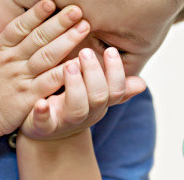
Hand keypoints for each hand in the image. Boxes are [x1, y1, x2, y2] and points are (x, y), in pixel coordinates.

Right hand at [0, 0, 89, 134]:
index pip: (19, 27)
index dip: (35, 14)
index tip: (51, 2)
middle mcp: (12, 60)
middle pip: (38, 38)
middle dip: (59, 23)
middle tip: (78, 10)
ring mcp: (22, 77)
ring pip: (48, 56)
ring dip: (67, 41)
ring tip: (84, 28)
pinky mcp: (30, 95)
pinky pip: (51, 81)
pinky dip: (66, 71)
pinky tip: (81, 62)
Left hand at [19, 46, 146, 139]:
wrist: (45, 133)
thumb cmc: (72, 103)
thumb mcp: (94, 93)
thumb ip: (114, 86)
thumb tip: (142, 84)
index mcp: (98, 102)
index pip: (115, 90)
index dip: (115, 72)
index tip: (111, 50)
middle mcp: (85, 113)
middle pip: (98, 97)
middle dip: (94, 74)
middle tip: (86, 51)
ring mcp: (64, 121)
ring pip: (76, 109)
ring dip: (75, 87)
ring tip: (69, 65)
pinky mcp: (43, 127)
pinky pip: (45, 124)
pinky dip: (43, 114)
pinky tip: (41, 103)